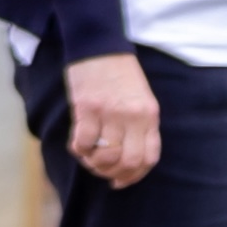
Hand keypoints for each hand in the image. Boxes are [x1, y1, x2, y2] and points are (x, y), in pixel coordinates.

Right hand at [66, 51, 160, 189]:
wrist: (99, 46)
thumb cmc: (120, 75)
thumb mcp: (142, 99)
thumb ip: (141, 127)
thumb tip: (131, 162)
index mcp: (149, 116)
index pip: (148, 158)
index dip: (134, 176)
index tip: (121, 181)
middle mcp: (132, 117)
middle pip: (128, 162)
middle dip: (113, 174)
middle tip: (102, 170)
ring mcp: (109, 113)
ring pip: (105, 156)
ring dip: (94, 164)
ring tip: (89, 157)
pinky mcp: (86, 108)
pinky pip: (83, 143)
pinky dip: (79, 150)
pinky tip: (78, 145)